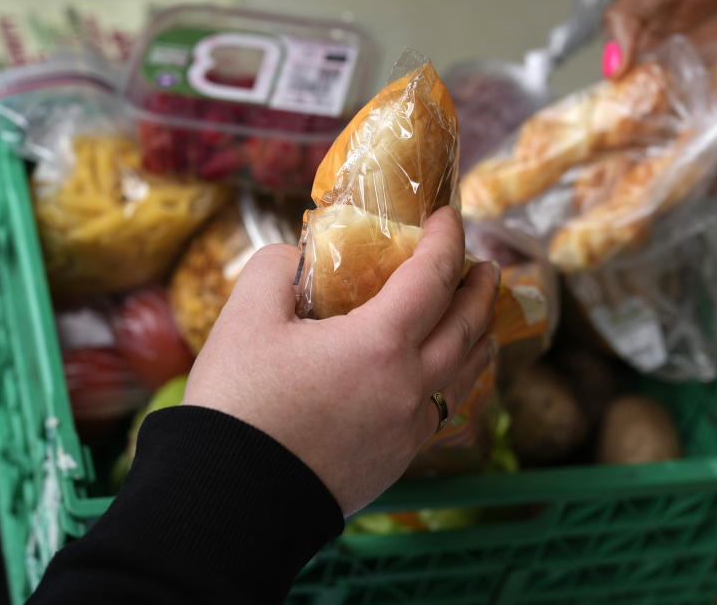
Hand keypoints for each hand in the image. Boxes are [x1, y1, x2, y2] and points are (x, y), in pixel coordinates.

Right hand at [183, 207, 499, 514]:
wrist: (233, 500)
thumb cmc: (239, 406)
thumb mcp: (245, 318)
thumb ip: (276, 270)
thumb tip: (297, 261)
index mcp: (379, 344)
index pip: (432, 276)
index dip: (445, 238)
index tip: (448, 215)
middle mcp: (408, 386)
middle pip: (466, 326)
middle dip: (479, 289)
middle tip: (484, 265)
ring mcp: (407, 428)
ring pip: (464, 374)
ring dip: (479, 337)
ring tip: (482, 321)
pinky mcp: (396, 459)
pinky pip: (441, 410)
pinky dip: (453, 381)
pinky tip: (443, 378)